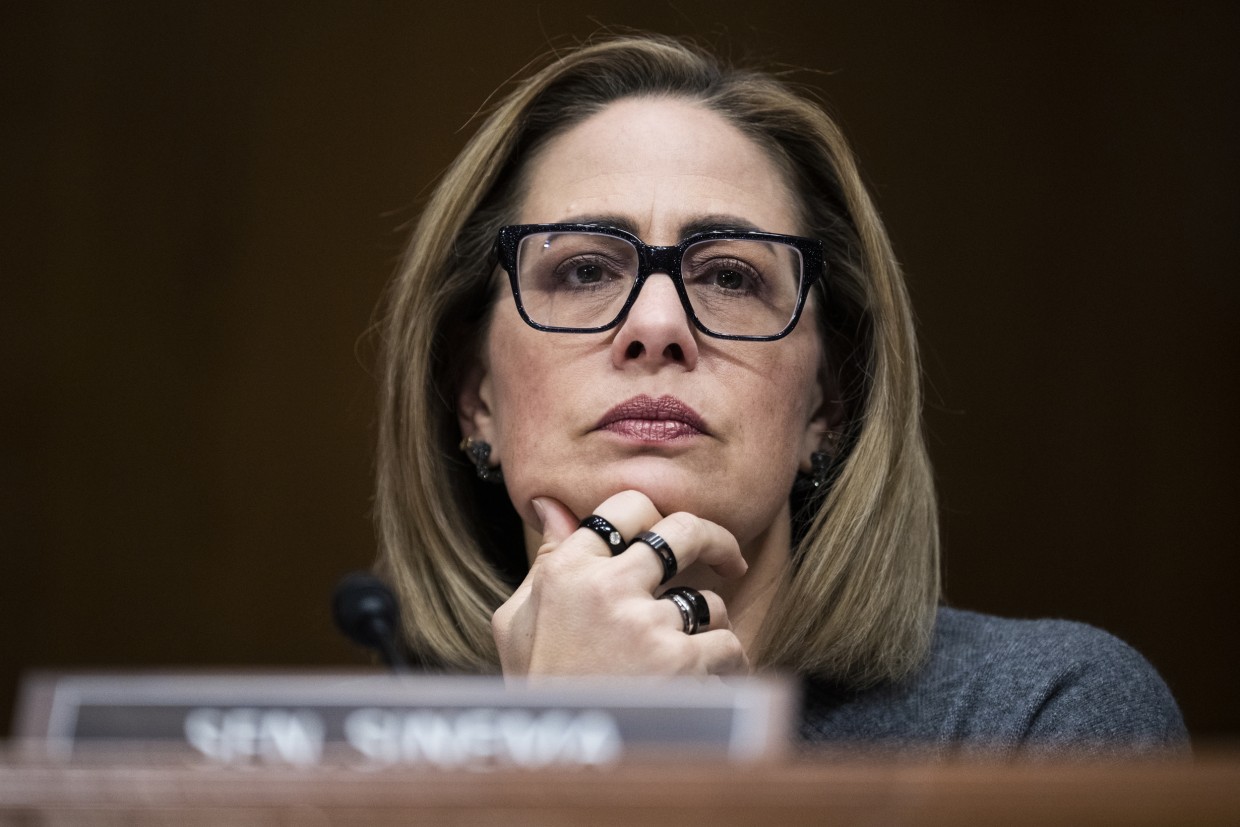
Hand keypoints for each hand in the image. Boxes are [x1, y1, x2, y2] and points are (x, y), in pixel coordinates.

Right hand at [492, 490, 750, 679]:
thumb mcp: (518, 623)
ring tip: (687, 659)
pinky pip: (727, 646)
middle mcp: (607, 588)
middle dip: (716, 540)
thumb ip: (543, 563)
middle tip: (730, 560)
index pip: (624, 506)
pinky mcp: (682, 662)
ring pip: (709, 601)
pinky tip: (703, 686)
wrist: (559, 762)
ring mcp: (647, 624)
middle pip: (682, 531)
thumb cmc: (540, 691)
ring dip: (707, 629)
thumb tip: (552, 506)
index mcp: (566, 571)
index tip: (669, 532)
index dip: (654, 514)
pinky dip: (724, 668)